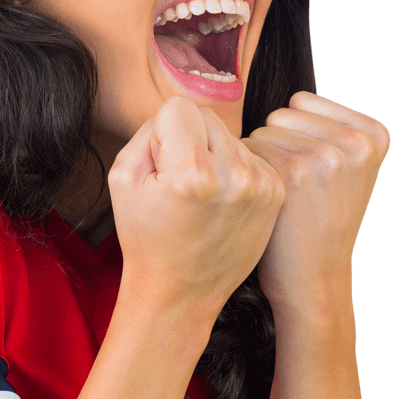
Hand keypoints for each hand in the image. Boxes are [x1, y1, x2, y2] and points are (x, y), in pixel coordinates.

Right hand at [108, 96, 284, 314]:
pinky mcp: (276, 193)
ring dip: (215, 154)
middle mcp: (234, 176)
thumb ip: (147, 131)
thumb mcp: (123, 179)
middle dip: (190, 140)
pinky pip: (251, 155)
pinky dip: (236, 170)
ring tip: (203, 196)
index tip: (161, 167)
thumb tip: (180, 114)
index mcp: (192, 173)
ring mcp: (261, 186)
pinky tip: (223, 202)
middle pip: (208, 117)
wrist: (181, 291)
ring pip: (232, 135)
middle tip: (181, 183)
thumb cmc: (147, 237)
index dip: (161, 133)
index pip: (179, 107)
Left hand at [241, 91, 390, 311]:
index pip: (301, 103)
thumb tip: (292, 97)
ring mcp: (329, 155)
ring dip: (261, 161)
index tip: (311, 176)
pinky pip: (248, 149)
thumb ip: (329, 129)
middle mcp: (357, 142)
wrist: (312, 277)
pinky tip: (267, 200)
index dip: (294, 138)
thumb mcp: (345, 170)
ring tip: (284, 197)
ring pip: (262, 131)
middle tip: (295, 192)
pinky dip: (248, 173)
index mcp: (374, 134)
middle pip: (280, 115)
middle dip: (277, 148)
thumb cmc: (316, 221)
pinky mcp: (296, 171)